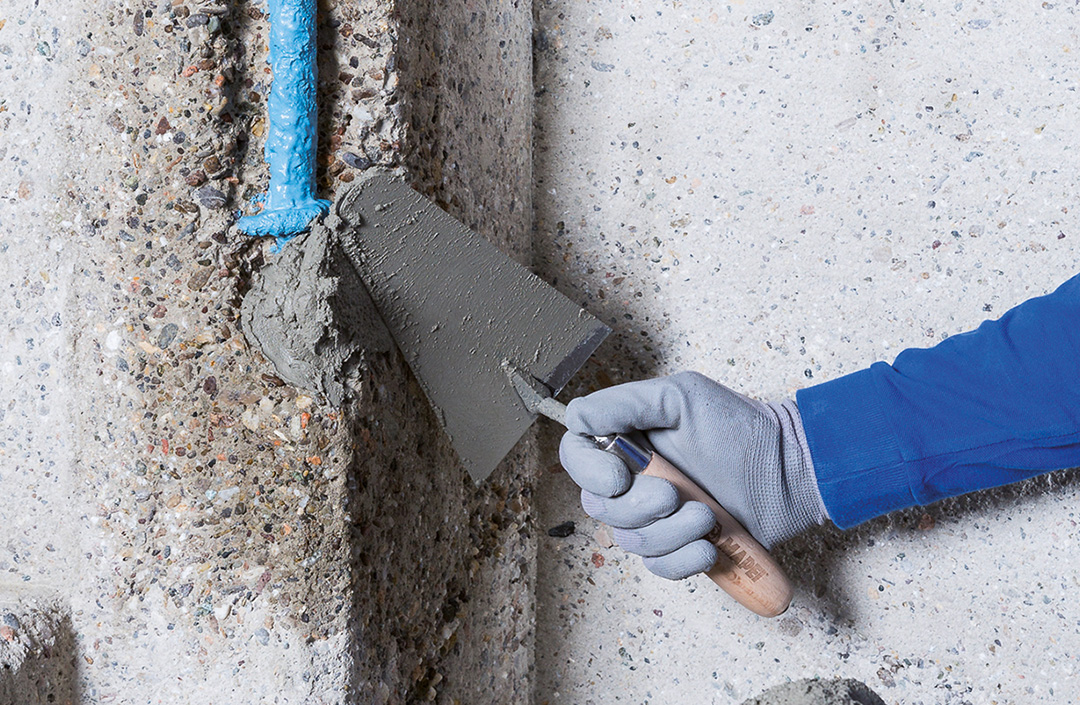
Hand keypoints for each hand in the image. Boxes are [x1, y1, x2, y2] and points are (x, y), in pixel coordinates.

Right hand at [559, 371, 826, 579]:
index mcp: (626, 440)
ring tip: (707, 517)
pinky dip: (682, 559)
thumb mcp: (682, 397)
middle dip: (639, 506)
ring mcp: (655, 517)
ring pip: (631, 540)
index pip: (576, 456)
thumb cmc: (740, 427)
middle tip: (676, 494)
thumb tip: (578, 417)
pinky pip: (659, 567)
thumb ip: (626, 403)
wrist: (790, 469)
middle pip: (599, 506)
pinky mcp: (679, 547)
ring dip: (669, 532)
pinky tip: (709, 546)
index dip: (588, 471)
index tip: (619, 476)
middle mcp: (633, 479)